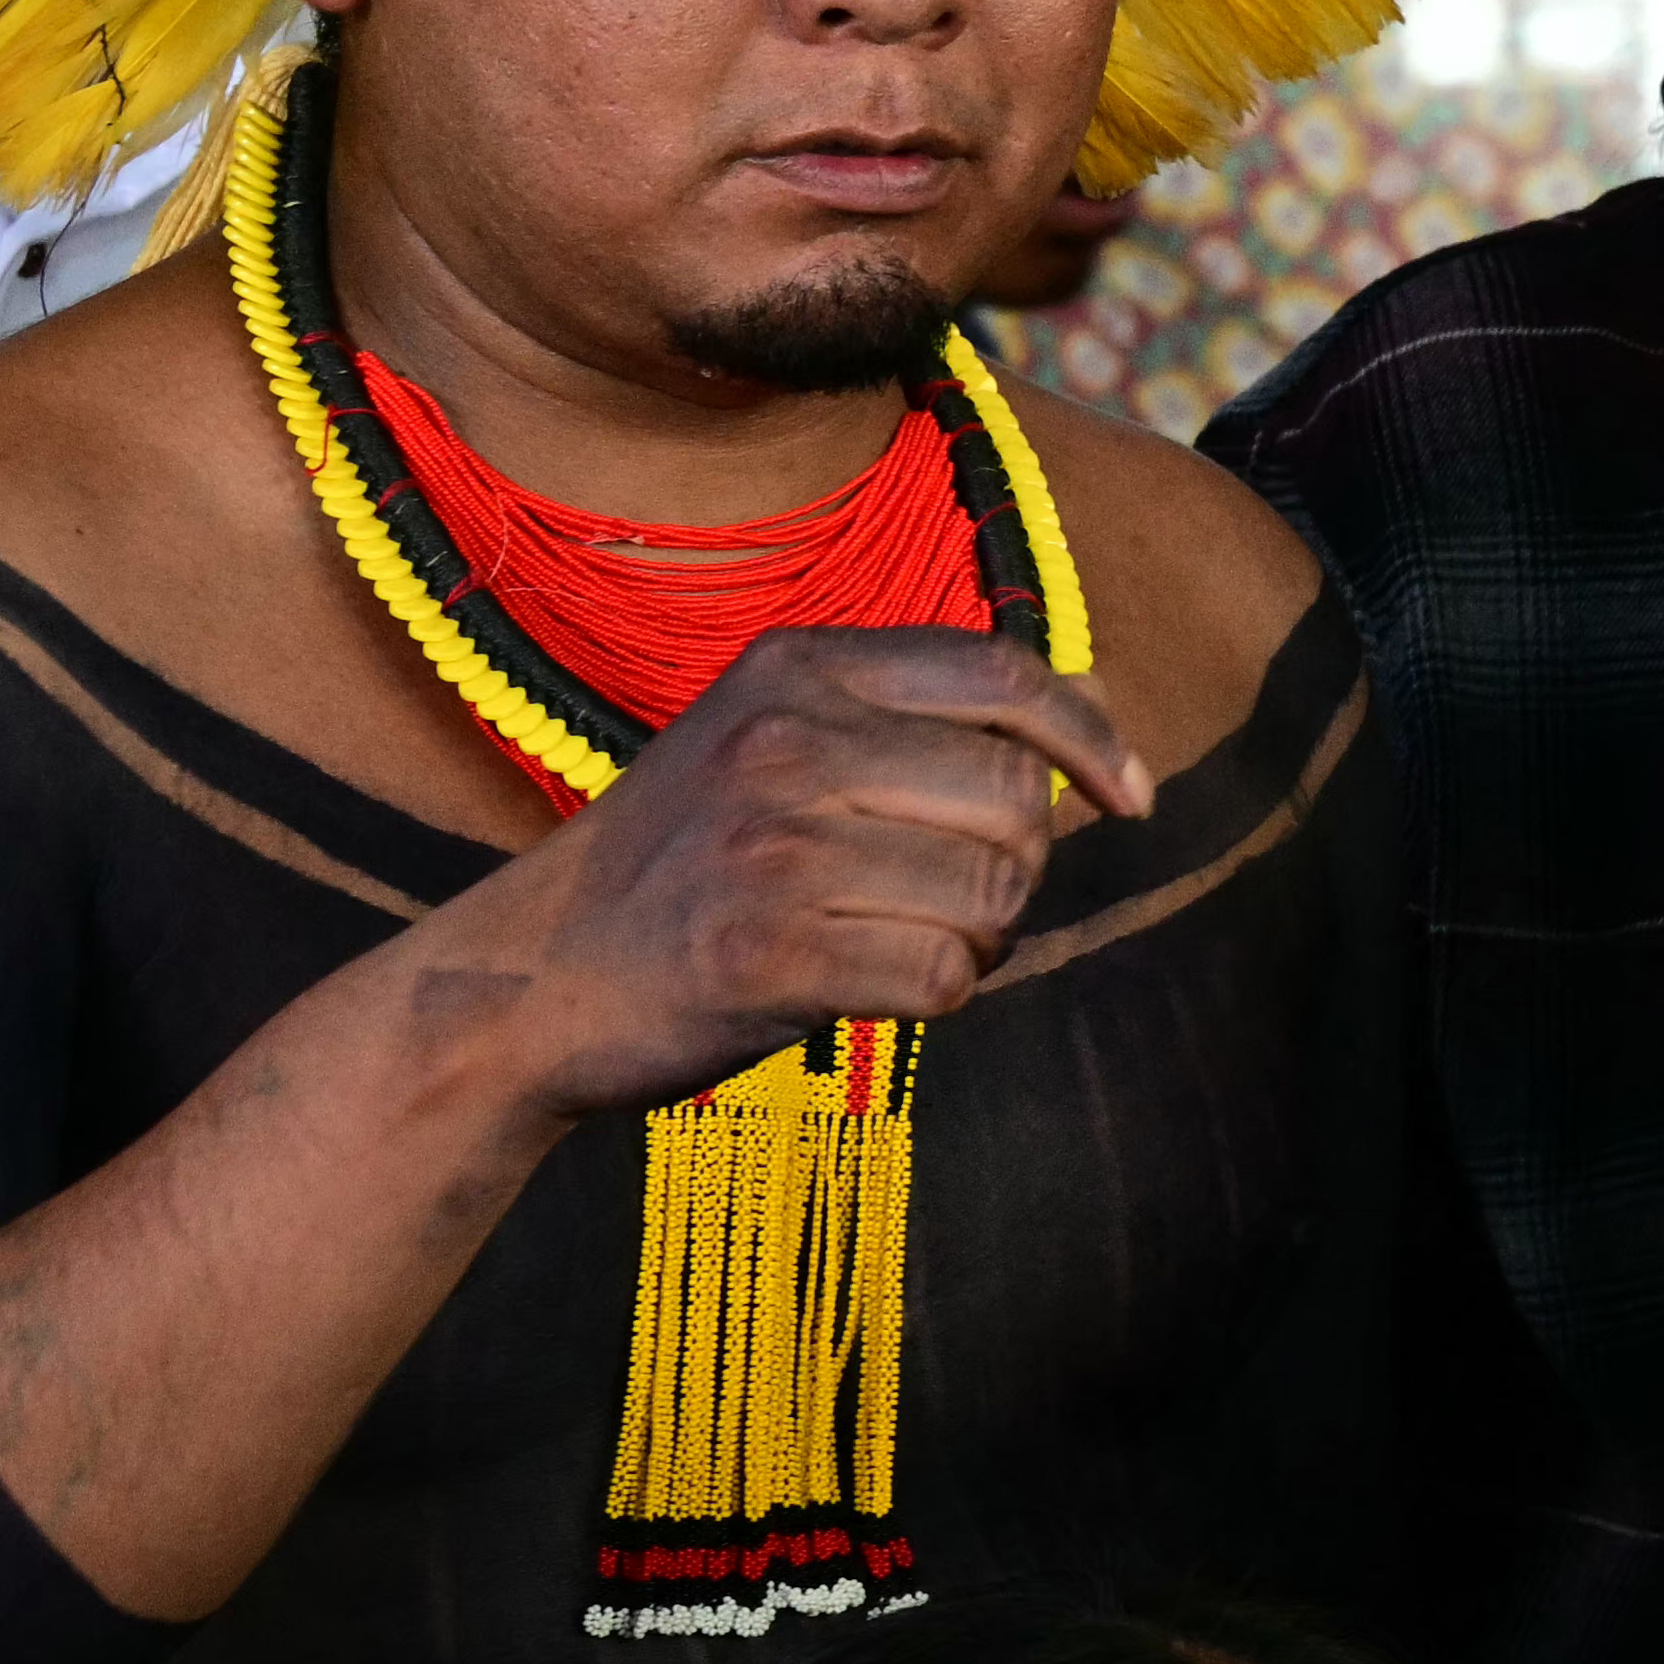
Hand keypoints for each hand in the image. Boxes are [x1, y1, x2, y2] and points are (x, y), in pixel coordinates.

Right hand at [444, 625, 1155, 1125]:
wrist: (533, 978)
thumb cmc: (688, 866)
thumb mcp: (775, 745)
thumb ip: (915, 724)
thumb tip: (1093, 717)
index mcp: (793, 667)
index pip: (1002, 674)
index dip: (1092, 736)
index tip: (1130, 798)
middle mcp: (784, 740)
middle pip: (1016, 799)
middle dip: (1014, 865)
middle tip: (938, 897)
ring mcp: (773, 846)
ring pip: (993, 894)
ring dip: (972, 938)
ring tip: (888, 938)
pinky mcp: (769, 953)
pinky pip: (944, 977)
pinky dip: (933, 995)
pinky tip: (865, 985)